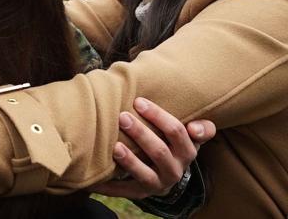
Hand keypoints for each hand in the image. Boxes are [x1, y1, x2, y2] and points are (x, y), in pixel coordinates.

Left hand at [92, 97, 215, 198]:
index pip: (176, 131)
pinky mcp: (141, 193)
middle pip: (159, 151)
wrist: (166, 173)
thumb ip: (200, 127)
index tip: (138, 101)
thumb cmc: (171, 142)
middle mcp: (176, 169)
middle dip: (140, 133)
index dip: (158, 116)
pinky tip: (95, 180)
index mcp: (187, 150)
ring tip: (114, 147)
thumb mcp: (187, 133)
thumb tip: (196, 126)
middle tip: (122, 117)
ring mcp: (158, 183)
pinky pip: (125, 191)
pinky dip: (109, 186)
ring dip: (130, 161)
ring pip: (145, 174)